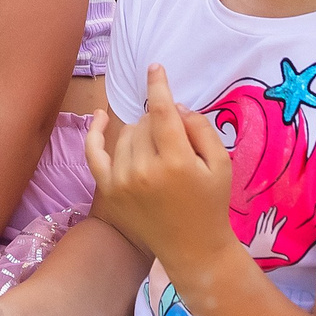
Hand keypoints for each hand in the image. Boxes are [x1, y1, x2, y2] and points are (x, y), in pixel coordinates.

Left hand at [85, 68, 237, 276]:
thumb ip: (201, 129)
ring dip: (141, 133)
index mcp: (176, 161)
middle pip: (145, 122)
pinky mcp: (109, 190)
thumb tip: (175, 106)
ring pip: (126, 134)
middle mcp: (144, 169)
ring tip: (160, 151)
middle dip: (160, 122)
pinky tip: (99, 117)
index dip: (158, 86)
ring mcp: (122, 180)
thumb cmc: (211, 204)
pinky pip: (94, 153)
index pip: (161, 112)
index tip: (155, 67)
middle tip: (176, 140)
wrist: (192, 248)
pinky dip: (95, 133)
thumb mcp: (221, 164)